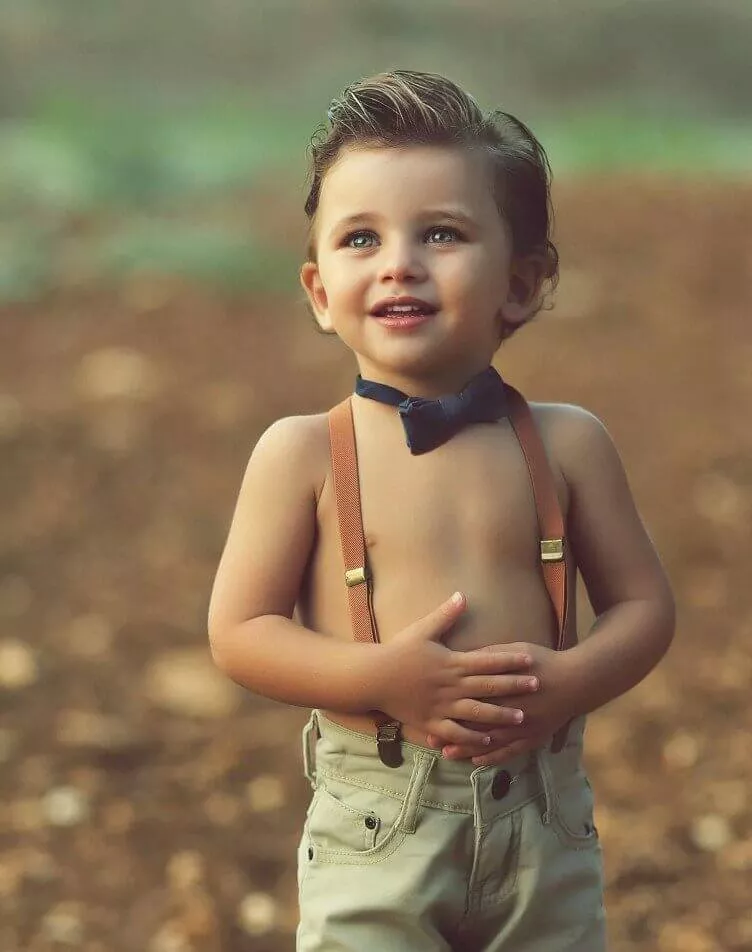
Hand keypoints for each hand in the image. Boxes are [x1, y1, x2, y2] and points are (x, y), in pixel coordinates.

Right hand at [375, 595, 537, 748]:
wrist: (373, 677)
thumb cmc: (398, 652)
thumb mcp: (422, 629)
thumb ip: (445, 615)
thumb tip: (462, 595)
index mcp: (452, 662)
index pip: (488, 660)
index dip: (510, 660)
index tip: (530, 660)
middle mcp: (451, 685)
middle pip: (489, 686)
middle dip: (515, 686)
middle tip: (538, 686)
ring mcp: (442, 706)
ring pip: (477, 712)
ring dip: (501, 715)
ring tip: (521, 718)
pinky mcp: (431, 721)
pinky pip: (456, 732)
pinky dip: (472, 737)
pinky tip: (488, 740)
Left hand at [426, 642, 576, 765]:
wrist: (575, 680)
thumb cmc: (543, 661)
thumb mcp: (515, 650)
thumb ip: (490, 656)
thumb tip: (466, 657)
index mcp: (503, 688)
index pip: (472, 701)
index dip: (451, 709)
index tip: (431, 713)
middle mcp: (511, 711)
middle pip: (477, 725)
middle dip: (454, 733)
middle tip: (431, 740)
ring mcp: (522, 727)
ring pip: (490, 742)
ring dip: (468, 749)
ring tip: (448, 755)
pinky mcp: (533, 737)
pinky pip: (510, 751)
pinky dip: (493, 757)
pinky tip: (478, 762)